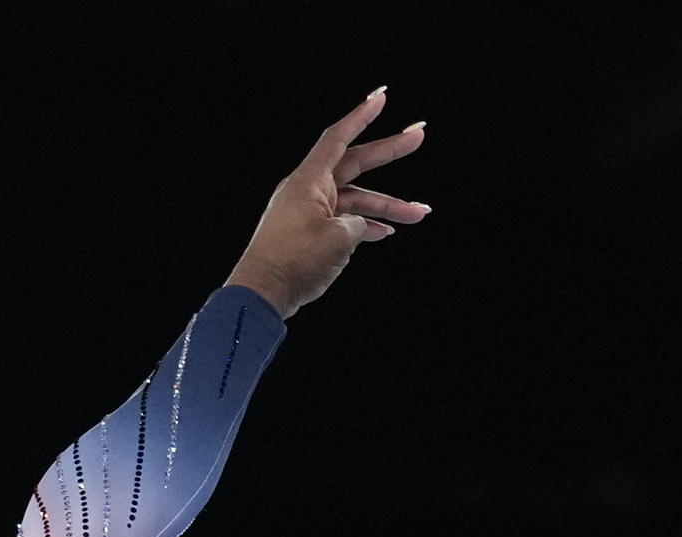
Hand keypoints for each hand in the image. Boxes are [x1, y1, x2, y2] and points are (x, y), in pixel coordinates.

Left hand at [227, 88, 428, 316]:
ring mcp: (311, 212)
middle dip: (388, 153)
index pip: (339, 138)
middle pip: (355, 164)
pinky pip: (345, 221)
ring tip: (419, 213)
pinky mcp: (312, 233)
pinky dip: (366, 225)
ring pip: (356, 200)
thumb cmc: (292, 262)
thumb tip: (360, 225)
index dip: (361, 116)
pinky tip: (387, 232)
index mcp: (309, 181)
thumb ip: (356, 223)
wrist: (262, 294)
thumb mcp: (337, 239)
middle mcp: (310, 191)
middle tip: (418, 138)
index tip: (381, 98)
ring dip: (387, 207)